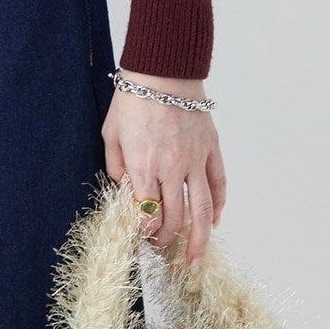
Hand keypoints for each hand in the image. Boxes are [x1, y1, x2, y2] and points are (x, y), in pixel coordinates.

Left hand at [101, 68, 226, 266]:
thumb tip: (124, 190)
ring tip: (194, 259)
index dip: (143, 231)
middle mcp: (171, 168)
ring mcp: (195, 160)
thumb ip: (116, 166)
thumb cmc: (132, 98)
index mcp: (144, 166)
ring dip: (199, 240)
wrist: (162, 69)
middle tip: (160, 247)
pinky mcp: (211, 149)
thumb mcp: (110, 133)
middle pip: (174, 219)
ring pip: (203, 211)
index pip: (147, 214)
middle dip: (166, 239)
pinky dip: (219, 207)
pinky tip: (213, 222)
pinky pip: (219, 185)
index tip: (140, 235)